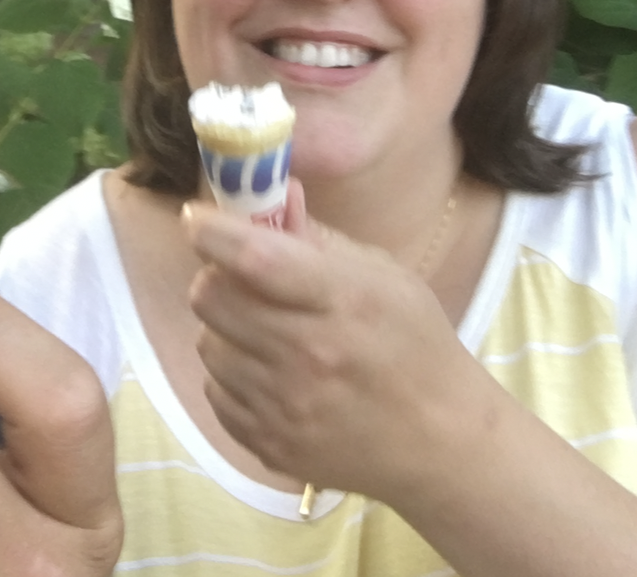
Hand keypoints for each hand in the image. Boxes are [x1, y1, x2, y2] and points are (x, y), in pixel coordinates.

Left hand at [183, 185, 500, 505]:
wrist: (440, 443)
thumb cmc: (414, 346)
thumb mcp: (384, 276)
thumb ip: (318, 237)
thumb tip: (273, 193)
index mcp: (344, 301)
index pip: (255, 258)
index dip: (213, 232)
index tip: (195, 217)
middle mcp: (309, 355)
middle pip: (211, 298)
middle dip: (216, 277)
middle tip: (241, 279)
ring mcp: (285, 406)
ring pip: (206, 343)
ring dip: (225, 329)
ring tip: (267, 332)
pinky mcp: (268, 444)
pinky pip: (214, 390)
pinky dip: (232, 375)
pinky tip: (271, 374)